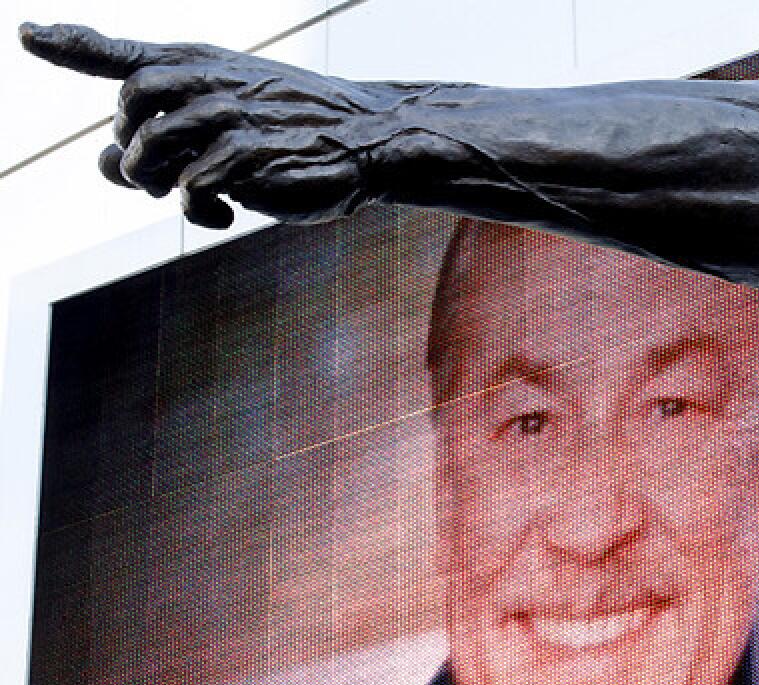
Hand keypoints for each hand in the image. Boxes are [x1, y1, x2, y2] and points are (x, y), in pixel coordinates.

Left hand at [20, 22, 392, 227]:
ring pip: (147, 153)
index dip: (71, 44)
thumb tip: (98, 163)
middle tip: (161, 174)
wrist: (368, 139)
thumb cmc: (294, 131)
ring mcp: (228, 117)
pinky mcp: (249, 156)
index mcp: (202, 65)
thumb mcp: (228, 121)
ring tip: (191, 196)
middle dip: (131, 146)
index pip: (125, 54)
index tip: (27, 36)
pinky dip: (200, 211)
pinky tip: (225, 216)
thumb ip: (160, 138)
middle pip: (128, 106)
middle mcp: (209, 83)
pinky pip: (191, 189)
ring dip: (156, 184)